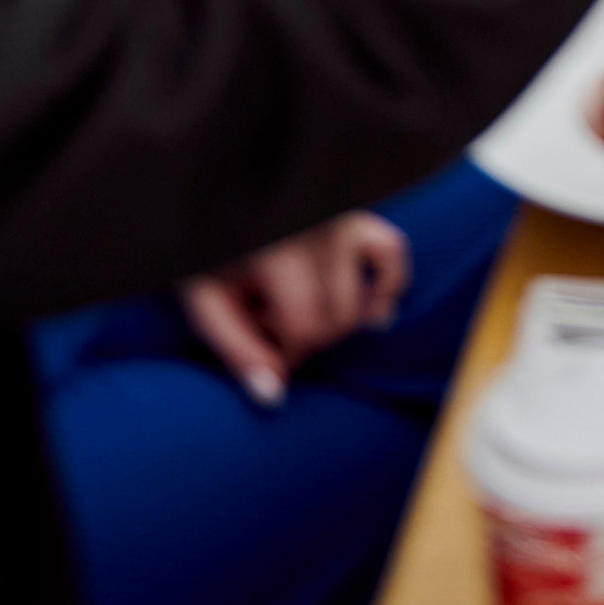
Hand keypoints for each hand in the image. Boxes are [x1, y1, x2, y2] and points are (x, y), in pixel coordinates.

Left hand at [182, 215, 409, 406]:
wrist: (222, 209)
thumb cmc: (217, 262)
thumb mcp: (209, 304)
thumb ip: (238, 350)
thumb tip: (275, 395)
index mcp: (271, 247)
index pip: (304, 323)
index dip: (289, 354)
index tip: (269, 354)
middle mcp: (312, 228)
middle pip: (337, 315)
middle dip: (312, 341)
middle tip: (283, 334)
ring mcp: (339, 218)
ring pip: (365, 293)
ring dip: (344, 321)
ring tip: (316, 319)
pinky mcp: (360, 216)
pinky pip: (394, 250)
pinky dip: (390, 284)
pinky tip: (369, 305)